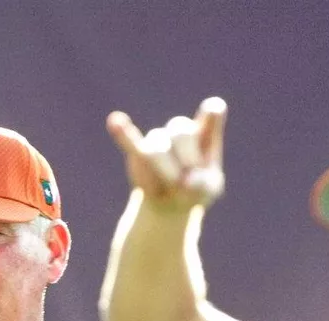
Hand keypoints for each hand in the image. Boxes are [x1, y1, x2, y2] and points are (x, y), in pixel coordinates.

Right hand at [107, 97, 226, 211]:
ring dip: (165, 174)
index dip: (211, 114)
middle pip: (182, 133)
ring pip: (158, 150)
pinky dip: (124, 137)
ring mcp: (158, 139)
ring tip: (167, 191)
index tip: (214, 109)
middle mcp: (180, 131)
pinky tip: (114, 121)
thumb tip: (187, 181)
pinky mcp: (137, 152)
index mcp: (205, 134)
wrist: (169, 204)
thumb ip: (204, 185)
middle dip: (186, 160)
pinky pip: (132, 147)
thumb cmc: (194, 191)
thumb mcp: (208, 192)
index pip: (211, 115)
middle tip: (187, 184)